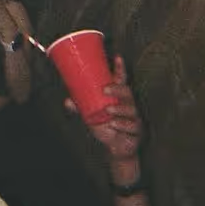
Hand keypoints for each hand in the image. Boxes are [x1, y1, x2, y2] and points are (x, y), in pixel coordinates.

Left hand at [65, 56, 143, 181]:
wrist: (116, 148)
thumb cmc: (107, 126)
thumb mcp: (91, 115)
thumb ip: (81, 107)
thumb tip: (67, 100)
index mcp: (119, 98)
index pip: (121, 81)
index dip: (120, 69)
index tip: (117, 57)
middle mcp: (128, 105)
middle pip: (127, 93)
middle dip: (117, 89)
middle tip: (104, 89)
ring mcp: (134, 117)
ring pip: (130, 109)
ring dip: (119, 109)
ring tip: (108, 110)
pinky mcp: (136, 130)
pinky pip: (131, 126)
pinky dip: (122, 125)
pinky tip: (114, 124)